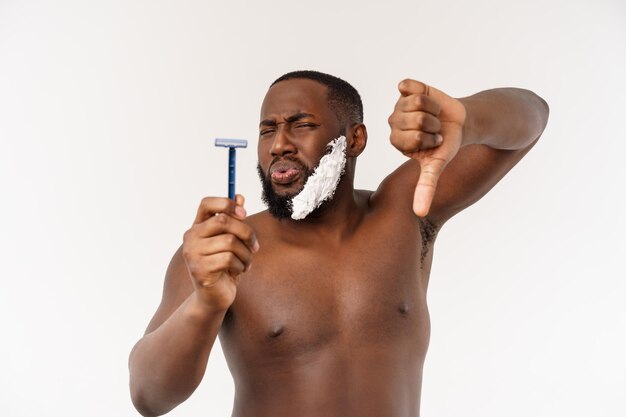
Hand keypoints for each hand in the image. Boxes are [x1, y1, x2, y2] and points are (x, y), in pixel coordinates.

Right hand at [182, 195, 258, 310]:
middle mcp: (191, 237)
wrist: (214, 297)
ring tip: (246, 262)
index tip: (243, 213)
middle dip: (246, 232)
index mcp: (198, 226)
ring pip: (230, 241)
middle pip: (223, 221)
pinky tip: (238, 271)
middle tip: (254, 246)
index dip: (226, 204)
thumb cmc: (224, 266)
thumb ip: (233, 220)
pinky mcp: (199, 269)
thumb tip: (239, 197)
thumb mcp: (231, 241)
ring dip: (246, 253)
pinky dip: (241, 265)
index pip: (206, 203)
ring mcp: (192, 253)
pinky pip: (229, 259)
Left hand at [388, 79, 466, 216]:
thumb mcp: (436, 166)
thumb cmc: (446, 145)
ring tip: (434, 115)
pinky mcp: (406, 89)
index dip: (430, 138)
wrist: (460, 123)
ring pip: (416, 102)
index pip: (412, 137)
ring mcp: (399, 105)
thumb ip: (425, 187)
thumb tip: (420, 213)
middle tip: (435, 128)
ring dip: (433, 109)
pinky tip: (429, 100)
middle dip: (432, 124)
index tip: (434, 141)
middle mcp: (394, 123)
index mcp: (397, 141)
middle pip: (414, 119)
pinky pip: (410, 86)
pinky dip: (426, 92)